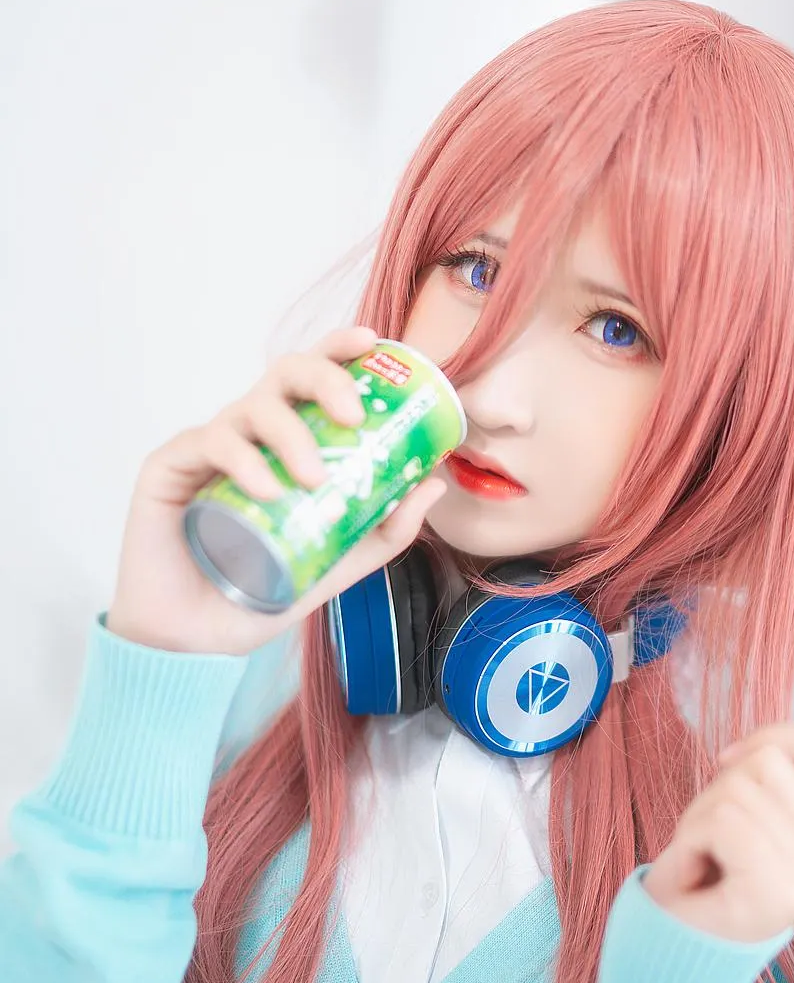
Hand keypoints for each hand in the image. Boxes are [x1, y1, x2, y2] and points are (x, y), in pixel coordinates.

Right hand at [105, 325, 449, 656]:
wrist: (196, 639)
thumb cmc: (262, 588)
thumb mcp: (339, 561)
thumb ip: (386, 529)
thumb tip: (434, 484)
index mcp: (287, 439)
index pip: (313, 378)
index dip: (339, 348)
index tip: (373, 343)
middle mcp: (249, 432)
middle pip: (286, 374)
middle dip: (326, 380)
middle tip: (355, 417)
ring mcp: (208, 446)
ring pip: (252, 407)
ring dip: (291, 434)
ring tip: (313, 479)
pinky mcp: (170, 467)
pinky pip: (211, 443)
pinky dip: (245, 461)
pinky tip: (267, 489)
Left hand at [642, 722, 793, 942]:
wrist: (669, 949)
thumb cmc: (700, 875)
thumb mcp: (741, 809)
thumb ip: (767, 776)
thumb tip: (759, 746)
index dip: (774, 736)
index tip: (730, 764)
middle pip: (770, 761)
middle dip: (720, 787)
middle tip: (711, 840)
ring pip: (739, 789)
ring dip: (699, 817)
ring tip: (703, 858)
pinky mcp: (779, 893)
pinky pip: (723, 821)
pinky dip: (691, 838)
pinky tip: (695, 872)